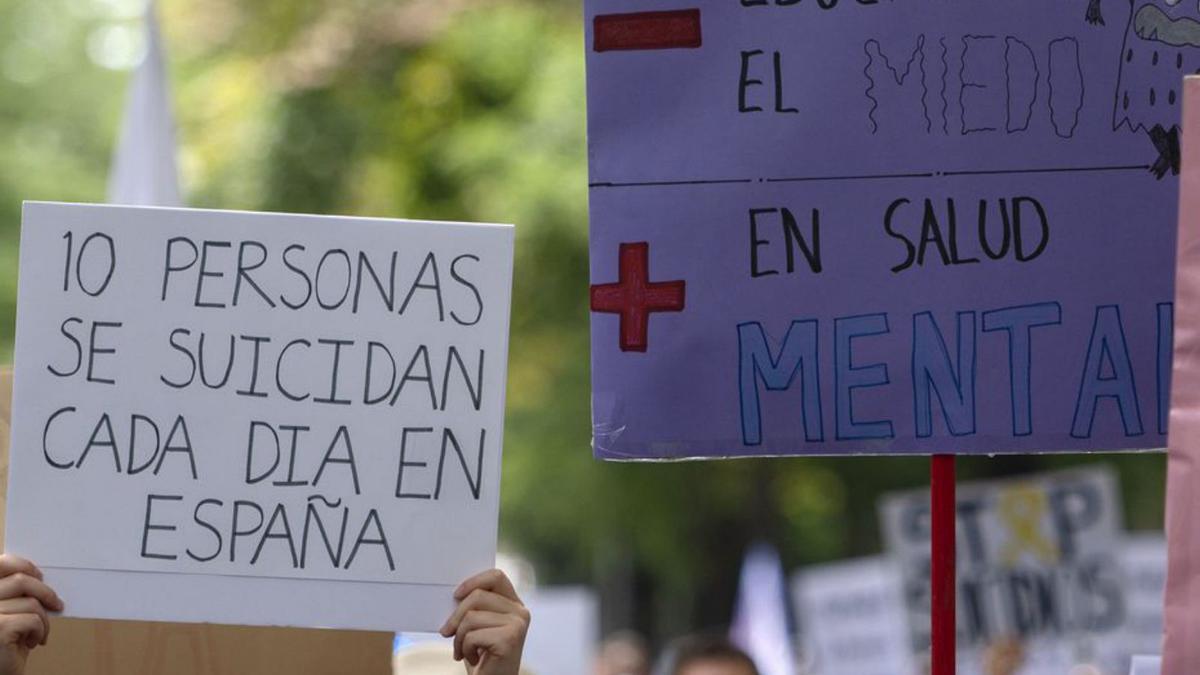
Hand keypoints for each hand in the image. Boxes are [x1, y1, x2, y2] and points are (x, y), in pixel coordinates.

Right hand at [0, 555, 62, 674]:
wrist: (1, 670)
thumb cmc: (7, 640)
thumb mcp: (10, 610)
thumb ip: (17, 591)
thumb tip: (42, 574)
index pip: (1, 563)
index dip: (23, 565)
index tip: (40, 576)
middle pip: (21, 581)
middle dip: (45, 593)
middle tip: (57, 605)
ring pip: (31, 602)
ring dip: (43, 619)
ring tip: (38, 633)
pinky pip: (33, 619)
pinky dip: (40, 631)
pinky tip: (32, 642)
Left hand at [439, 569, 529, 674]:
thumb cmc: (482, 657)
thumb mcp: (477, 627)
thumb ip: (473, 607)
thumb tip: (454, 593)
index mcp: (514, 604)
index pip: (495, 576)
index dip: (473, 582)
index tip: (455, 596)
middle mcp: (520, 612)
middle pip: (478, 596)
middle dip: (456, 616)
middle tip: (447, 632)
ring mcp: (518, 625)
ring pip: (471, 617)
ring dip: (459, 638)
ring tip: (462, 651)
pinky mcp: (510, 639)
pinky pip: (472, 635)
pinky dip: (465, 649)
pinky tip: (473, 659)